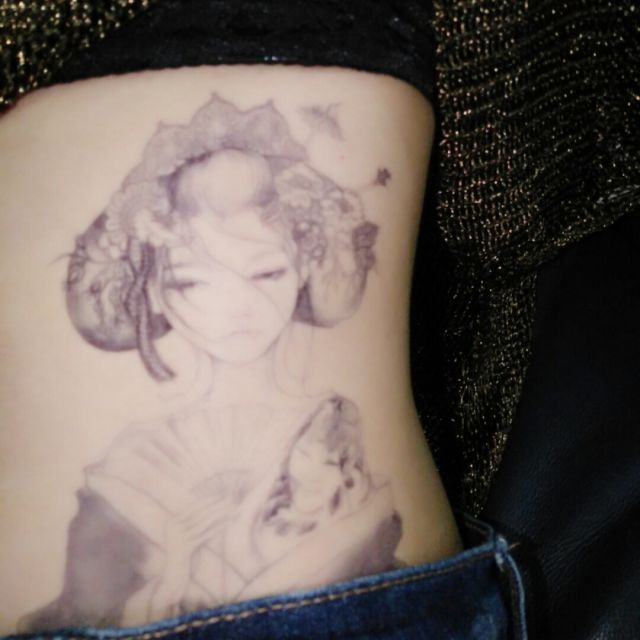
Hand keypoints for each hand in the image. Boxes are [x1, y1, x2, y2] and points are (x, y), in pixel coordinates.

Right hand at [148, 493, 236, 617]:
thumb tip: (213, 508)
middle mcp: (172, 528)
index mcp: (171, 523)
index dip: (209, 500)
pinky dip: (218, 527)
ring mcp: (177, 538)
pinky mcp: (184, 548)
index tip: (223, 494)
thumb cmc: (184, 559)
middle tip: (231, 498)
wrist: (173, 580)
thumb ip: (197, 525)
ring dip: (220, 514)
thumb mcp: (190, 539)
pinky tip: (228, 521)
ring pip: (204, 522)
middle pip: (199, 513)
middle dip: (217, 505)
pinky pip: (205, 534)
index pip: (193, 508)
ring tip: (233, 508)